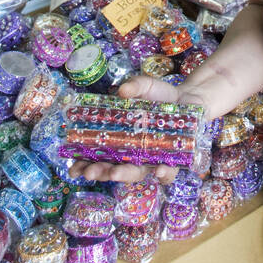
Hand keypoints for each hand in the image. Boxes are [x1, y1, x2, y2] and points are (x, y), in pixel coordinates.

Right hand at [67, 75, 210, 186]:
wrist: (190, 99)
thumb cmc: (161, 95)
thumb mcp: (146, 86)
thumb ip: (135, 86)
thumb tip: (122, 91)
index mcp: (120, 139)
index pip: (97, 157)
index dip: (84, 165)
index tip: (73, 169)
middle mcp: (133, 153)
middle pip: (114, 169)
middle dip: (101, 173)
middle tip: (91, 173)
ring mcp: (152, 158)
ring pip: (137, 174)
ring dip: (125, 175)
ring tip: (116, 173)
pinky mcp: (173, 160)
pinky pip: (167, 172)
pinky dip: (163, 173)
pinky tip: (160, 170)